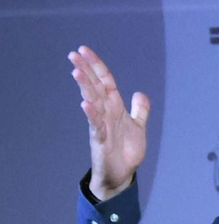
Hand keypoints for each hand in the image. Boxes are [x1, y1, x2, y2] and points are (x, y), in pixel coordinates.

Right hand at [68, 45, 148, 200]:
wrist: (122, 174)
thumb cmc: (126, 150)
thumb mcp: (138, 127)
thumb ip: (140, 110)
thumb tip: (140, 93)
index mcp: (115, 108)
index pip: (105, 82)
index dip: (97, 66)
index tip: (84, 50)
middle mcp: (106, 113)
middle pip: (95, 88)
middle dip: (86, 71)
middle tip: (73, 54)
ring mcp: (101, 125)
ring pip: (92, 102)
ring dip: (85, 88)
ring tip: (76, 72)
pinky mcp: (100, 140)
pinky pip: (95, 125)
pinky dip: (92, 115)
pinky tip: (85, 105)